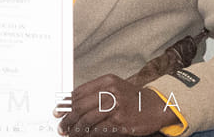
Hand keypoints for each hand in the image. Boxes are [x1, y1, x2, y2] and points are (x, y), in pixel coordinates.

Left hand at [57, 73, 175, 135]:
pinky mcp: (121, 123)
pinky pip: (99, 131)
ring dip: (76, 130)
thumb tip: (73, 104)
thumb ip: (96, 93)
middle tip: (61, 126)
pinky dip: (89, 135)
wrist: (156, 106)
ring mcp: (116, 108)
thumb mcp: (115, 87)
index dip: (66, 103)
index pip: (79, 92)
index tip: (58, 111)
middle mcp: (111, 92)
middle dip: (68, 118)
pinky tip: (84, 136)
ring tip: (70, 134)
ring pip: (88, 120)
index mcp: (107, 81)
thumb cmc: (133, 98)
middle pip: (81, 107)